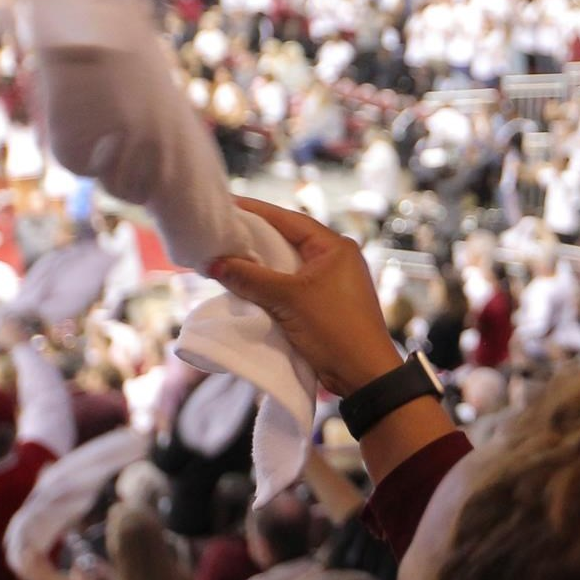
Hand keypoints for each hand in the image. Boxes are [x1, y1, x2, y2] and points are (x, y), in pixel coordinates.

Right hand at [210, 198, 404, 396]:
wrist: (364, 374)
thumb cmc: (334, 329)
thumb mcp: (289, 300)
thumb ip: (251, 279)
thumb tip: (215, 263)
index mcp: (335, 247)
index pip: (290, 220)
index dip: (257, 212)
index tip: (227, 205)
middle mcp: (335, 258)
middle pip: (288, 241)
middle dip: (254, 239)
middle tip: (220, 233)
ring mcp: (332, 281)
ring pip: (287, 265)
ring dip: (260, 265)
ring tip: (226, 257)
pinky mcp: (325, 303)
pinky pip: (291, 286)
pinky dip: (269, 285)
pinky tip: (246, 285)